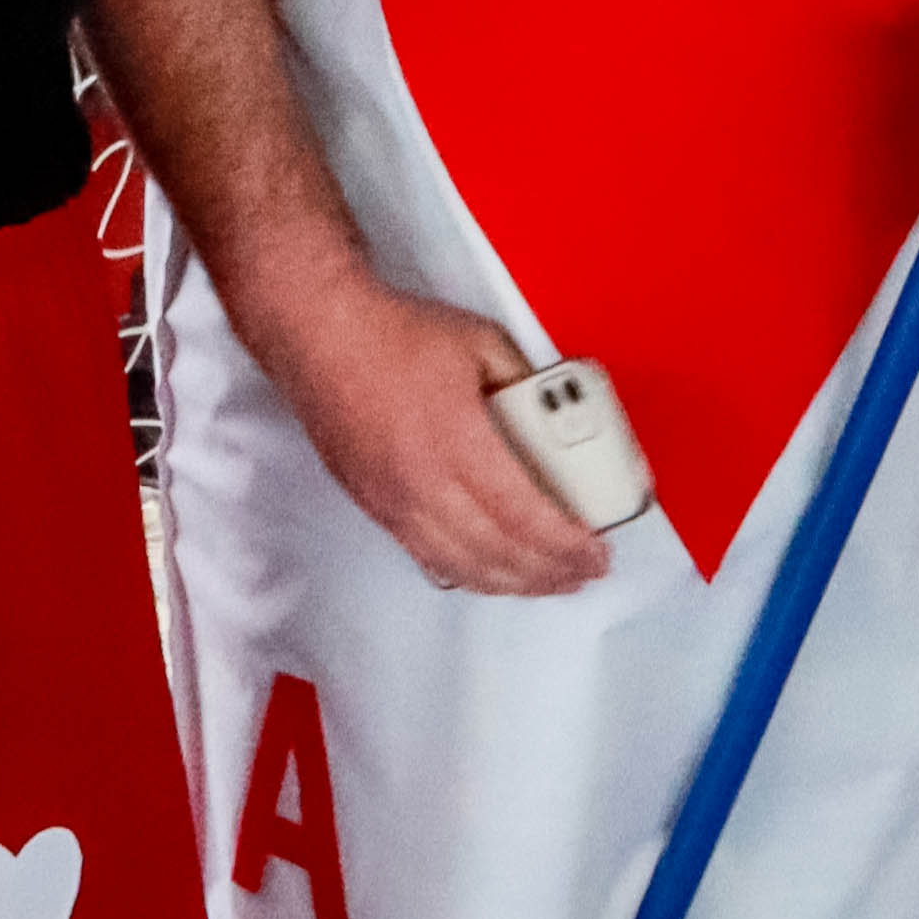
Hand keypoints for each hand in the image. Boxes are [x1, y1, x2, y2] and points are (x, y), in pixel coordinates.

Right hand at [254, 272, 611, 595]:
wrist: (320, 336)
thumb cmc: (397, 334)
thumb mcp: (483, 343)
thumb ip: (527, 385)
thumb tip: (559, 418)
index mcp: (458, 441)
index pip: (524, 515)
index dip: (566, 545)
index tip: (597, 552)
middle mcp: (422, 483)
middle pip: (498, 552)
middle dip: (550, 573)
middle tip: (584, 574)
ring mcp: (393, 502)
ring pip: (462, 566)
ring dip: (512, 583)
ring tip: (549, 583)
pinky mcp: (374, 507)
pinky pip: (428, 557)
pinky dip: (470, 573)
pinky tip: (493, 572)